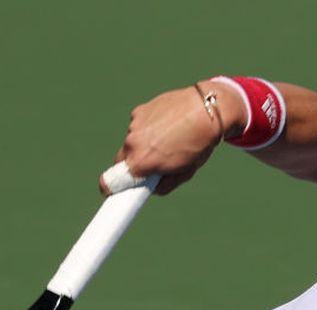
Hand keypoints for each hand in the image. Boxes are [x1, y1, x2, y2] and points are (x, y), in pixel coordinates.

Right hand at [114, 85, 233, 194]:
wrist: (207, 110)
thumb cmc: (198, 145)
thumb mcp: (185, 172)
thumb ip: (165, 186)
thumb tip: (152, 188)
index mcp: (141, 162)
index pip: (109, 181)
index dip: (110, 188)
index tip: (112, 191)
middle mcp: (132, 143)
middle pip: (121, 160)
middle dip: (132, 164)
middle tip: (152, 163)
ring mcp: (134, 125)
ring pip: (132, 141)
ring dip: (143, 144)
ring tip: (167, 139)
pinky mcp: (139, 111)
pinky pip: (138, 125)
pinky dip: (148, 127)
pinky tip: (166, 125)